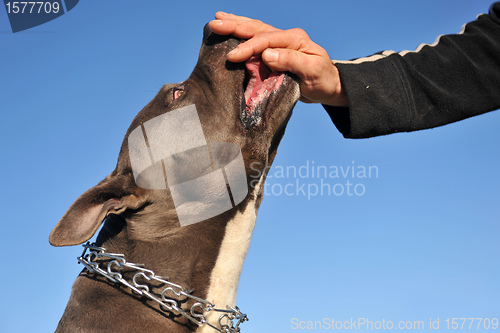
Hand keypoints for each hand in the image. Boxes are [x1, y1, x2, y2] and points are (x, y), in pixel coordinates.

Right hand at [208, 12, 347, 106]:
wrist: (329, 87)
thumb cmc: (323, 80)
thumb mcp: (312, 71)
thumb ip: (291, 61)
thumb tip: (266, 54)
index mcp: (294, 39)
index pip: (266, 40)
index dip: (248, 47)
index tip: (231, 57)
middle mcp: (286, 37)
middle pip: (257, 28)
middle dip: (235, 26)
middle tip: (214, 23)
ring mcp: (280, 43)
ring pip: (254, 30)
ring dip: (236, 25)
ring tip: (218, 19)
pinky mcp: (275, 53)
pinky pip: (256, 40)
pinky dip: (242, 34)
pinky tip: (232, 29)